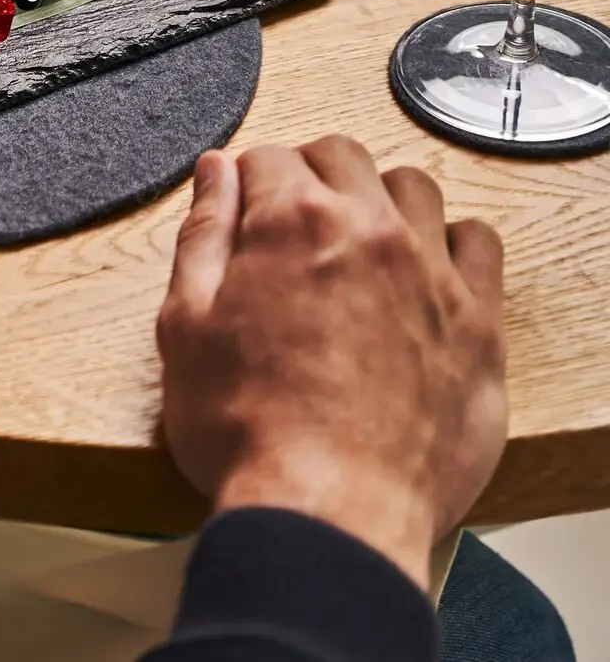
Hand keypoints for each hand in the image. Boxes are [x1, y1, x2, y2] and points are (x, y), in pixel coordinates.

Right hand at [157, 137, 507, 588]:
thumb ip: (203, 235)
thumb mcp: (185, 324)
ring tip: (354, 242)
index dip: (244, 182)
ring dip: (378, 198)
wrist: (327, 509)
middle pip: (342, 156)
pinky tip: (422, 269)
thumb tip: (215, 173)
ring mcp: (432, 274)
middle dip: (307, 173)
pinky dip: (449, 240)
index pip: (267, 157)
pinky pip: (479, 244)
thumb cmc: (247, 429)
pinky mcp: (476, 323)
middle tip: (287, 221)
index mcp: (291, 221)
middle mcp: (370, 230)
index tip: (240, 211)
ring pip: (413, 188)